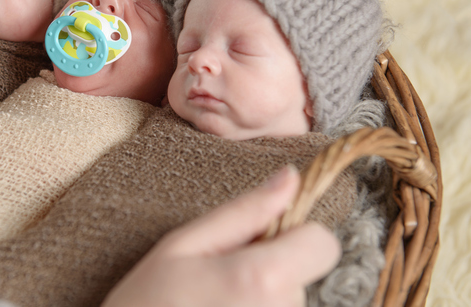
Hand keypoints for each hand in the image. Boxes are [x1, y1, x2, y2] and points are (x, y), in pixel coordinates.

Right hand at [101, 165, 341, 306]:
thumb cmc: (146, 302)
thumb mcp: (185, 244)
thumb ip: (244, 211)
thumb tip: (291, 178)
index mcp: (261, 278)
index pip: (323, 243)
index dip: (296, 235)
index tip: (261, 241)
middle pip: (306, 275)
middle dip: (274, 269)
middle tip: (222, 280)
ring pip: (293, 302)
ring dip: (265, 299)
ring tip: (218, 304)